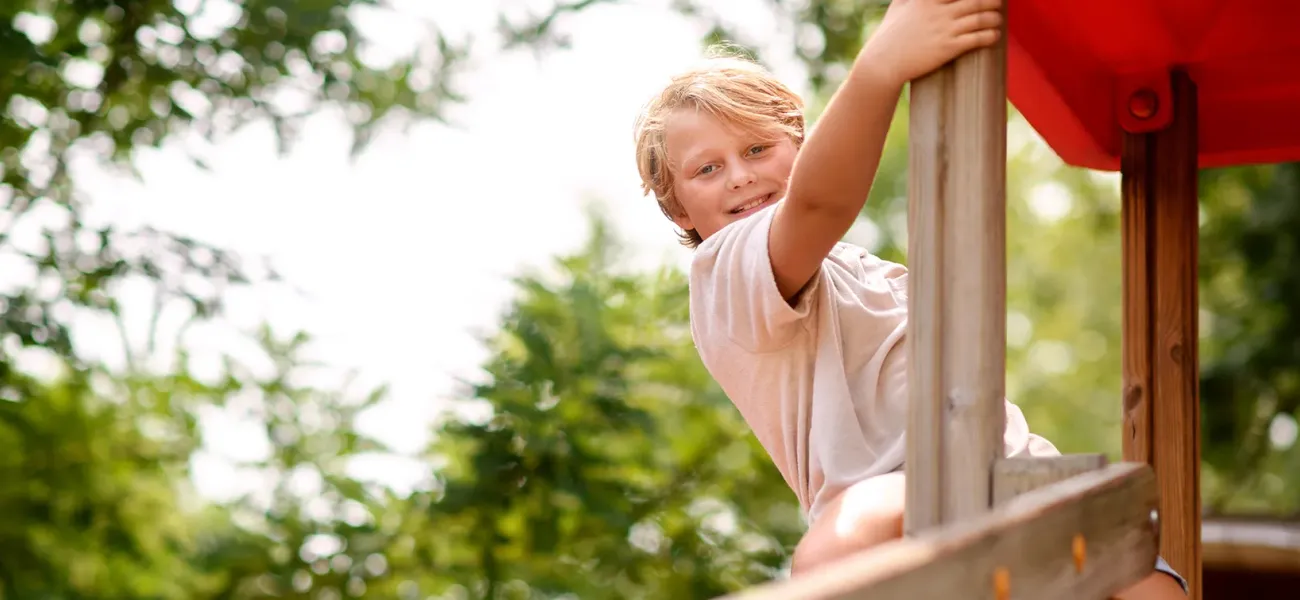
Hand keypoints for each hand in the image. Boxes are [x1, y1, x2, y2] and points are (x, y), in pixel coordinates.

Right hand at [860, 0, 1002, 85]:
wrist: (883, 63)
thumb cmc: (888, 36)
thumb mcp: (897, 7)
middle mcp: (938, 11)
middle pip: (975, 0)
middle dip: (991, 1)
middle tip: (997, 3)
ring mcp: (944, 29)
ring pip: (980, 18)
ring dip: (994, 18)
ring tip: (997, 19)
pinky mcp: (948, 48)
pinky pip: (977, 38)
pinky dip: (990, 35)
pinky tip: (994, 36)